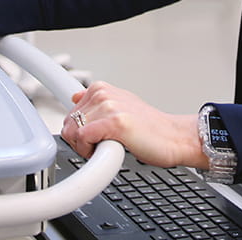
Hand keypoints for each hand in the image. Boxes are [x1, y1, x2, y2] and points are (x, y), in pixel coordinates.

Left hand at [61, 81, 205, 170]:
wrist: (173, 138)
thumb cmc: (150, 128)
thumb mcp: (120, 106)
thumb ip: (97, 102)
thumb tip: (75, 97)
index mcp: (101, 89)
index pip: (68, 113)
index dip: (77, 132)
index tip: (90, 140)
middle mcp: (103, 94)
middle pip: (68, 124)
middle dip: (79, 142)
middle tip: (101, 147)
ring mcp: (108, 106)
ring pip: (72, 133)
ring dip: (85, 149)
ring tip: (107, 148)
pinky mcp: (114, 122)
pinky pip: (82, 139)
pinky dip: (89, 152)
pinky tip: (108, 151)